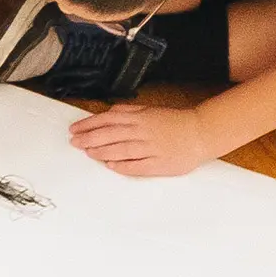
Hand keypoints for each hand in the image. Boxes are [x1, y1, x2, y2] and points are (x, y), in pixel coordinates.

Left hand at [71, 100, 214, 179]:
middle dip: (89, 139)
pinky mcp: (158, 164)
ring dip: (101, 151)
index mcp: (140, 117)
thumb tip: (109, 113)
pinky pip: (135, 166)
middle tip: (74, 143)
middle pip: (110, 135)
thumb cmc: (175, 122)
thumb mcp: (150, 110)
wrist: (201, 132)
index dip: (89, 125)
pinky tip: (110, 165)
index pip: (108, 120)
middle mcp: (142, 132)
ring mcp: (150, 148)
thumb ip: (128, 111)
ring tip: (88, 153)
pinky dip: (121, 166)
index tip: (75, 130)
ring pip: (120, 150)